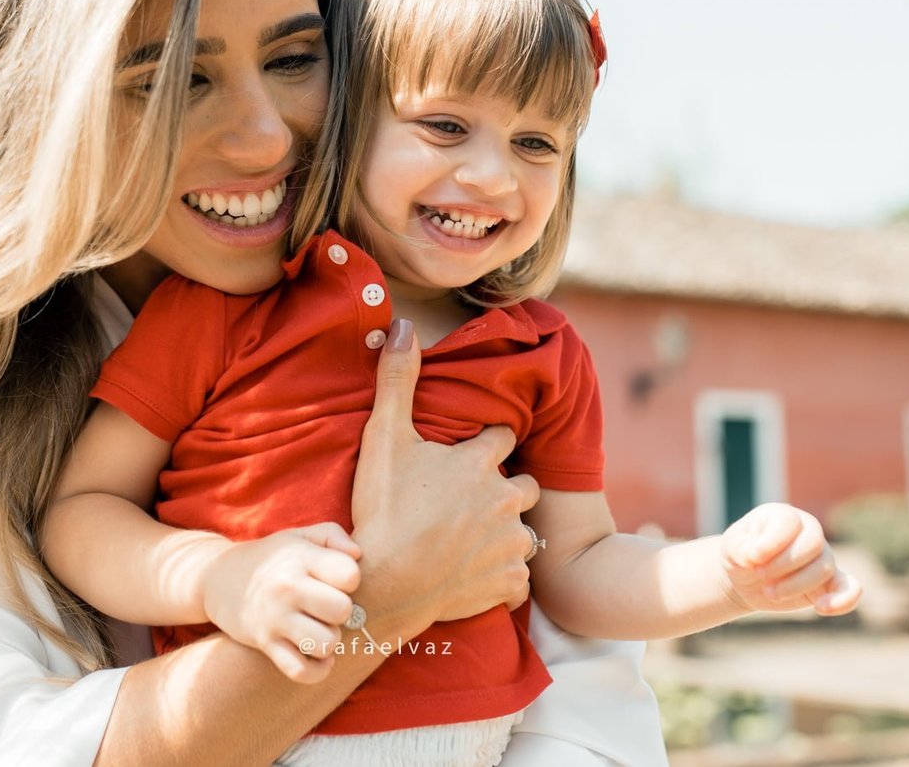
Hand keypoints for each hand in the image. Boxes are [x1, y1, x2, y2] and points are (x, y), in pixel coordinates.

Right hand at [200, 523, 361, 683]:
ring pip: (326, 643)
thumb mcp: (299, 536)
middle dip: (343, 612)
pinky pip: (301, 670)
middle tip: (328, 607)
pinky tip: (317, 656)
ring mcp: (275, 618)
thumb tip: (358, 555)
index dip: (350, 580)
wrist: (219, 577)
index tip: (336, 580)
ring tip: (321, 629)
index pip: (349, 575)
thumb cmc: (272, 558)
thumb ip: (333, 535)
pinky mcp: (265, 644)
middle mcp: (287, 587)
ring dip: (330, 640)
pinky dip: (316, 670)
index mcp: (300, 557)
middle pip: (342, 610)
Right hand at [350, 319, 539, 637]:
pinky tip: (474, 575)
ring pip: (524, 532)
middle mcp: (505, 498)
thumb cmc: (383, 508)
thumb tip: (402, 326)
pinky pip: (517, 578)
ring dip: (505, 534)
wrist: (385, 582)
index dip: (485, 444)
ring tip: (471, 542)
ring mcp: (511, 542)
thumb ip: (397, 380)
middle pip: (525, 485)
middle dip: (506, 489)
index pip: (503, 438)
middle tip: (470, 502)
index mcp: (480, 461)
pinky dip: (502, 577)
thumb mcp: (384, 437)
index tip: (466, 455)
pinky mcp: (509, 582)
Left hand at [720, 503, 861, 615]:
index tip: (750, 559)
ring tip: (769, 592)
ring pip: (824, 568)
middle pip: (813, 543)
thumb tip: (754, 555)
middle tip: (759, 575)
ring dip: (795, 585)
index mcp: (784, 516)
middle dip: (784, 564)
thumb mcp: (730, 547)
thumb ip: (740, 547)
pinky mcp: (829, 583)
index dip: (771, 543)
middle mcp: (808, 531)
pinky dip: (844, 599)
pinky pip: (850, 588)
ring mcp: (822, 557)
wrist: (745, 579)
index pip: (789, 523)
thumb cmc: (740, 556)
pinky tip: (821, 608)